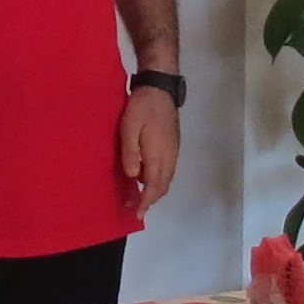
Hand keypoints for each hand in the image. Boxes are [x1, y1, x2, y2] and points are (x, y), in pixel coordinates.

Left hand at [119, 85, 180, 213]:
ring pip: (166, 179)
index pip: (153, 187)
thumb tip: (134, 177)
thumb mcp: (129, 128)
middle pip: (162, 186)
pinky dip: (159, 181)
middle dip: (150, 200)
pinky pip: (168, 171)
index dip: (146, 202)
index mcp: (158, 156)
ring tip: (140, 197)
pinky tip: (147, 178)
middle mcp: (170, 158)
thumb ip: (131, 153)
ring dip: (155, 191)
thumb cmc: (142, 107)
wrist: (160, 88)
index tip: (137, 214)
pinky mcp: (173, 146)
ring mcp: (174, 152)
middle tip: (134, 208)